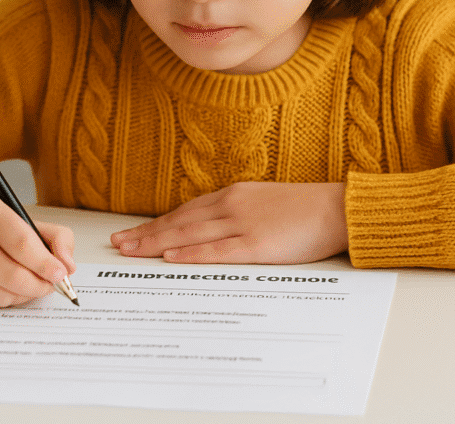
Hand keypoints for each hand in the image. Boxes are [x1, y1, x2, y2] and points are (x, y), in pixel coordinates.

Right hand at [0, 194, 75, 307]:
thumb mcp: (14, 215)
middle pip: (15, 275)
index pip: (23, 243)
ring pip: (4, 294)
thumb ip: (51, 235)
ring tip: (28, 283)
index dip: (46, 263)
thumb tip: (68, 265)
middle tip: (50, 284)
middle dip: (40, 284)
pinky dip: (5, 299)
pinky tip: (4, 285)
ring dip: (24, 294)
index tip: (61, 273)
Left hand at [110, 182, 347, 264]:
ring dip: (157, 244)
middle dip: (145, 234)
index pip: (184, 211)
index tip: (132, 232)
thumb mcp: (263, 202)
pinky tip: (170, 258)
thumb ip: (237, 213)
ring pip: (189, 235)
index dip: (156, 223)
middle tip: (117, 243)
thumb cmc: (304, 208)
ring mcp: (242, 224)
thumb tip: (211, 228)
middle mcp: (231, 206)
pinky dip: (190, 254)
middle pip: (179, 222)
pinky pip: (216, 251)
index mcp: (233, 195)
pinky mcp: (257, 245)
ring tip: (131, 251)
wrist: (337, 208)